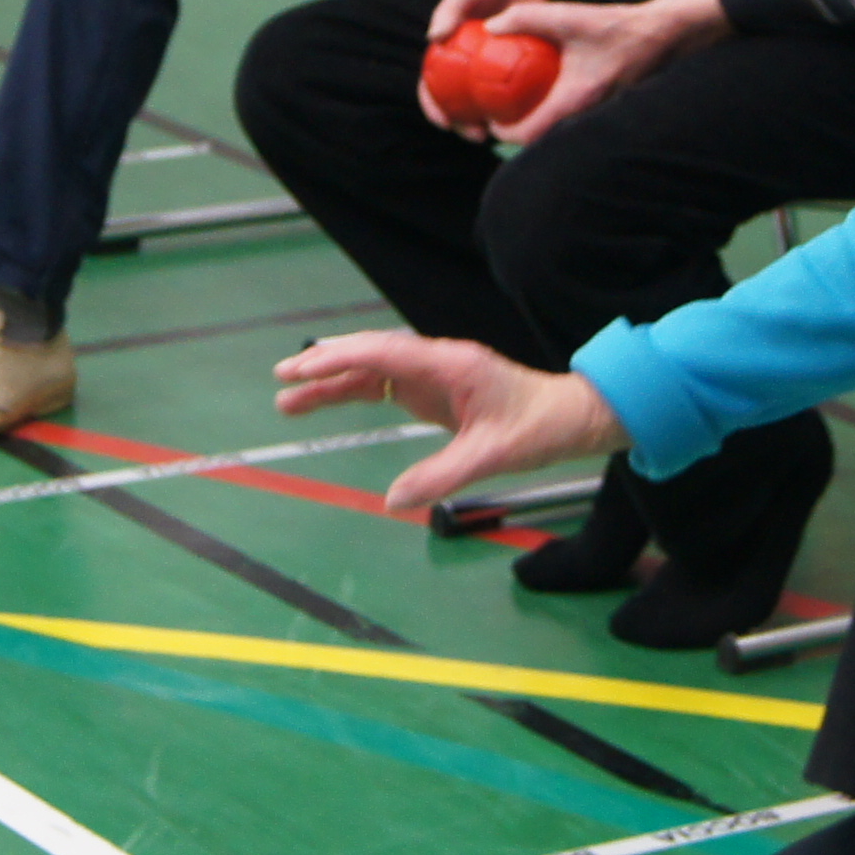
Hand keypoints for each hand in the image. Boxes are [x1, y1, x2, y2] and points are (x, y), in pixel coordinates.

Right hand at [274, 330, 626, 513]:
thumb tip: (394, 501)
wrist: (571, 417)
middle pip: (370, 355)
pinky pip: (387, 387)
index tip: (304, 369)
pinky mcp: (436, 393)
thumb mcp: (494, 456)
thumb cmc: (540, 427)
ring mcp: (435, 376)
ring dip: (333, 382)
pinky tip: (331, 402)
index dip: (341, 360)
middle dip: (325, 364)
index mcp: (451, 365)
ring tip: (289, 399)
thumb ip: (443, 475)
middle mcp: (437, 363)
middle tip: (282, 377)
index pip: (384, 354)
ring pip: (374, 371)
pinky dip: (356, 393)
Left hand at [485, 0, 726, 141]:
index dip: (503, 132)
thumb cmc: (616, 26)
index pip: (529, 132)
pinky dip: (550, 109)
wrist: (659, 34)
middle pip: (540, 135)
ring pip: (555, 126)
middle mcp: (584, 112)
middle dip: (515, 129)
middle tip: (495, 112)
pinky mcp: (600, 102)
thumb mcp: (567, 16)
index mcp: (573, 98)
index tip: (488, 119)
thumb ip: (526, 17)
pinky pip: (568, 114)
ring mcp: (594, 110)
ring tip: (512, 102)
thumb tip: (490, 25)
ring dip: (533, 120)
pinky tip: (541, 88)